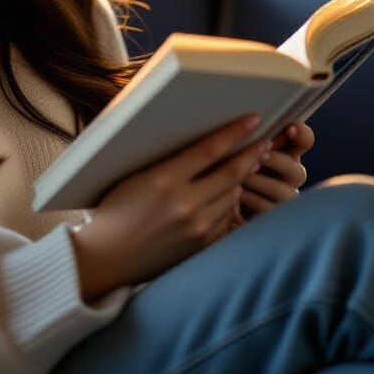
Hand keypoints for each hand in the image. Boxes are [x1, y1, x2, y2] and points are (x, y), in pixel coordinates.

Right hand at [70, 114, 270, 299]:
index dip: (235, 132)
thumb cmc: (118, 207)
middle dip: (252, 155)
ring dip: (239, 181)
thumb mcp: (140, 175)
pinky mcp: (201, 245)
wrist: (108, 254)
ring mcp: (196, 228)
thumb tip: (208, 148)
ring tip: (242, 170)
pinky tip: (224, 198)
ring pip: (233, 196)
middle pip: (231, 173)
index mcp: (165, 179)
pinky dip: (228, 206)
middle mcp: (185, 204)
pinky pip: (227, 219)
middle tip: (265, 143)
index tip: (253, 119)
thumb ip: (173, 162)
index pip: (210, 149)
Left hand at [230, 120, 314, 227]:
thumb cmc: (223, 165)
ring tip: (242, 177)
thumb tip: (247, 119)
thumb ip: (244, 137)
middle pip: (298, 171)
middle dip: (278, 162)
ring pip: (285, 193)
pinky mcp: (272, 220)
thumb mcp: (232, 148)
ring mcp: (284, 200)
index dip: (302, 135)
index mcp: (285, 153)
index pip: (304, 141)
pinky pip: (269, 211)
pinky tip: (237, 196)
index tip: (291, 128)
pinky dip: (253, 201)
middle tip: (260, 156)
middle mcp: (290, 176)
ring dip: (262, 183)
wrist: (212, 203)